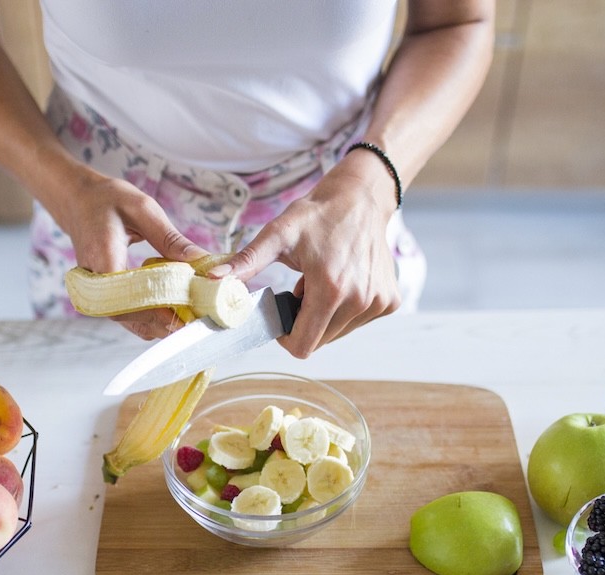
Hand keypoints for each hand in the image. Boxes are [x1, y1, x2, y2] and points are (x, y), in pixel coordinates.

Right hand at [52, 168, 209, 339]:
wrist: (78, 202)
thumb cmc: (107, 200)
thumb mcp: (143, 209)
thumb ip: (170, 238)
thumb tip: (200, 260)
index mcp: (102, 258)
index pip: (127, 299)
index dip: (156, 312)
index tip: (185, 314)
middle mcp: (93, 283)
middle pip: (129, 317)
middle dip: (164, 320)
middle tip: (197, 317)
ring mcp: (95, 293)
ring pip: (129, 321)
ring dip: (159, 321)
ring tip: (190, 314)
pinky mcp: (102, 296)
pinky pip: (127, 315)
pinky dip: (150, 316)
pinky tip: (172, 308)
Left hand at [209, 159, 401, 357]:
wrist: (362, 197)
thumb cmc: (318, 214)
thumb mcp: (278, 234)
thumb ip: (247, 262)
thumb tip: (214, 281)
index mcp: (331, 289)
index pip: (303, 346)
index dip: (286, 337)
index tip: (282, 313)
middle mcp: (360, 301)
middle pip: (320, 340)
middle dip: (305, 321)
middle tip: (302, 288)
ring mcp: (378, 302)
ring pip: (339, 334)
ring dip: (325, 315)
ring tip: (323, 281)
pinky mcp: (390, 301)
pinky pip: (358, 322)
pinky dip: (345, 309)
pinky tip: (343, 280)